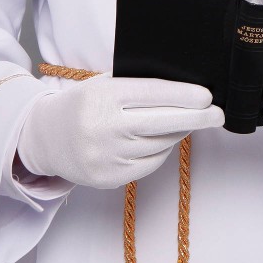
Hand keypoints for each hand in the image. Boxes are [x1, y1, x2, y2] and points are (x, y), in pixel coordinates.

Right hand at [17, 72, 224, 188]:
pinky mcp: (109, 178)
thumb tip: (185, 89)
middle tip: (218, 114)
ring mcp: (106, 156)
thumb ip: (137, 85)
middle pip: (163, 122)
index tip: (207, 96)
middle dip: (196, 118)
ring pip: (159, 145)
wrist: (44, 137)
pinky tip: (164, 140)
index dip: (184, 95)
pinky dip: (161, 150)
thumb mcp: (103, 84)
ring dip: (178, 133)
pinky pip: (149, 164)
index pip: (153, 94)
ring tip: (187, 123)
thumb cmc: (83, 104)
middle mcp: (104, 127)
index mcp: (103, 96)